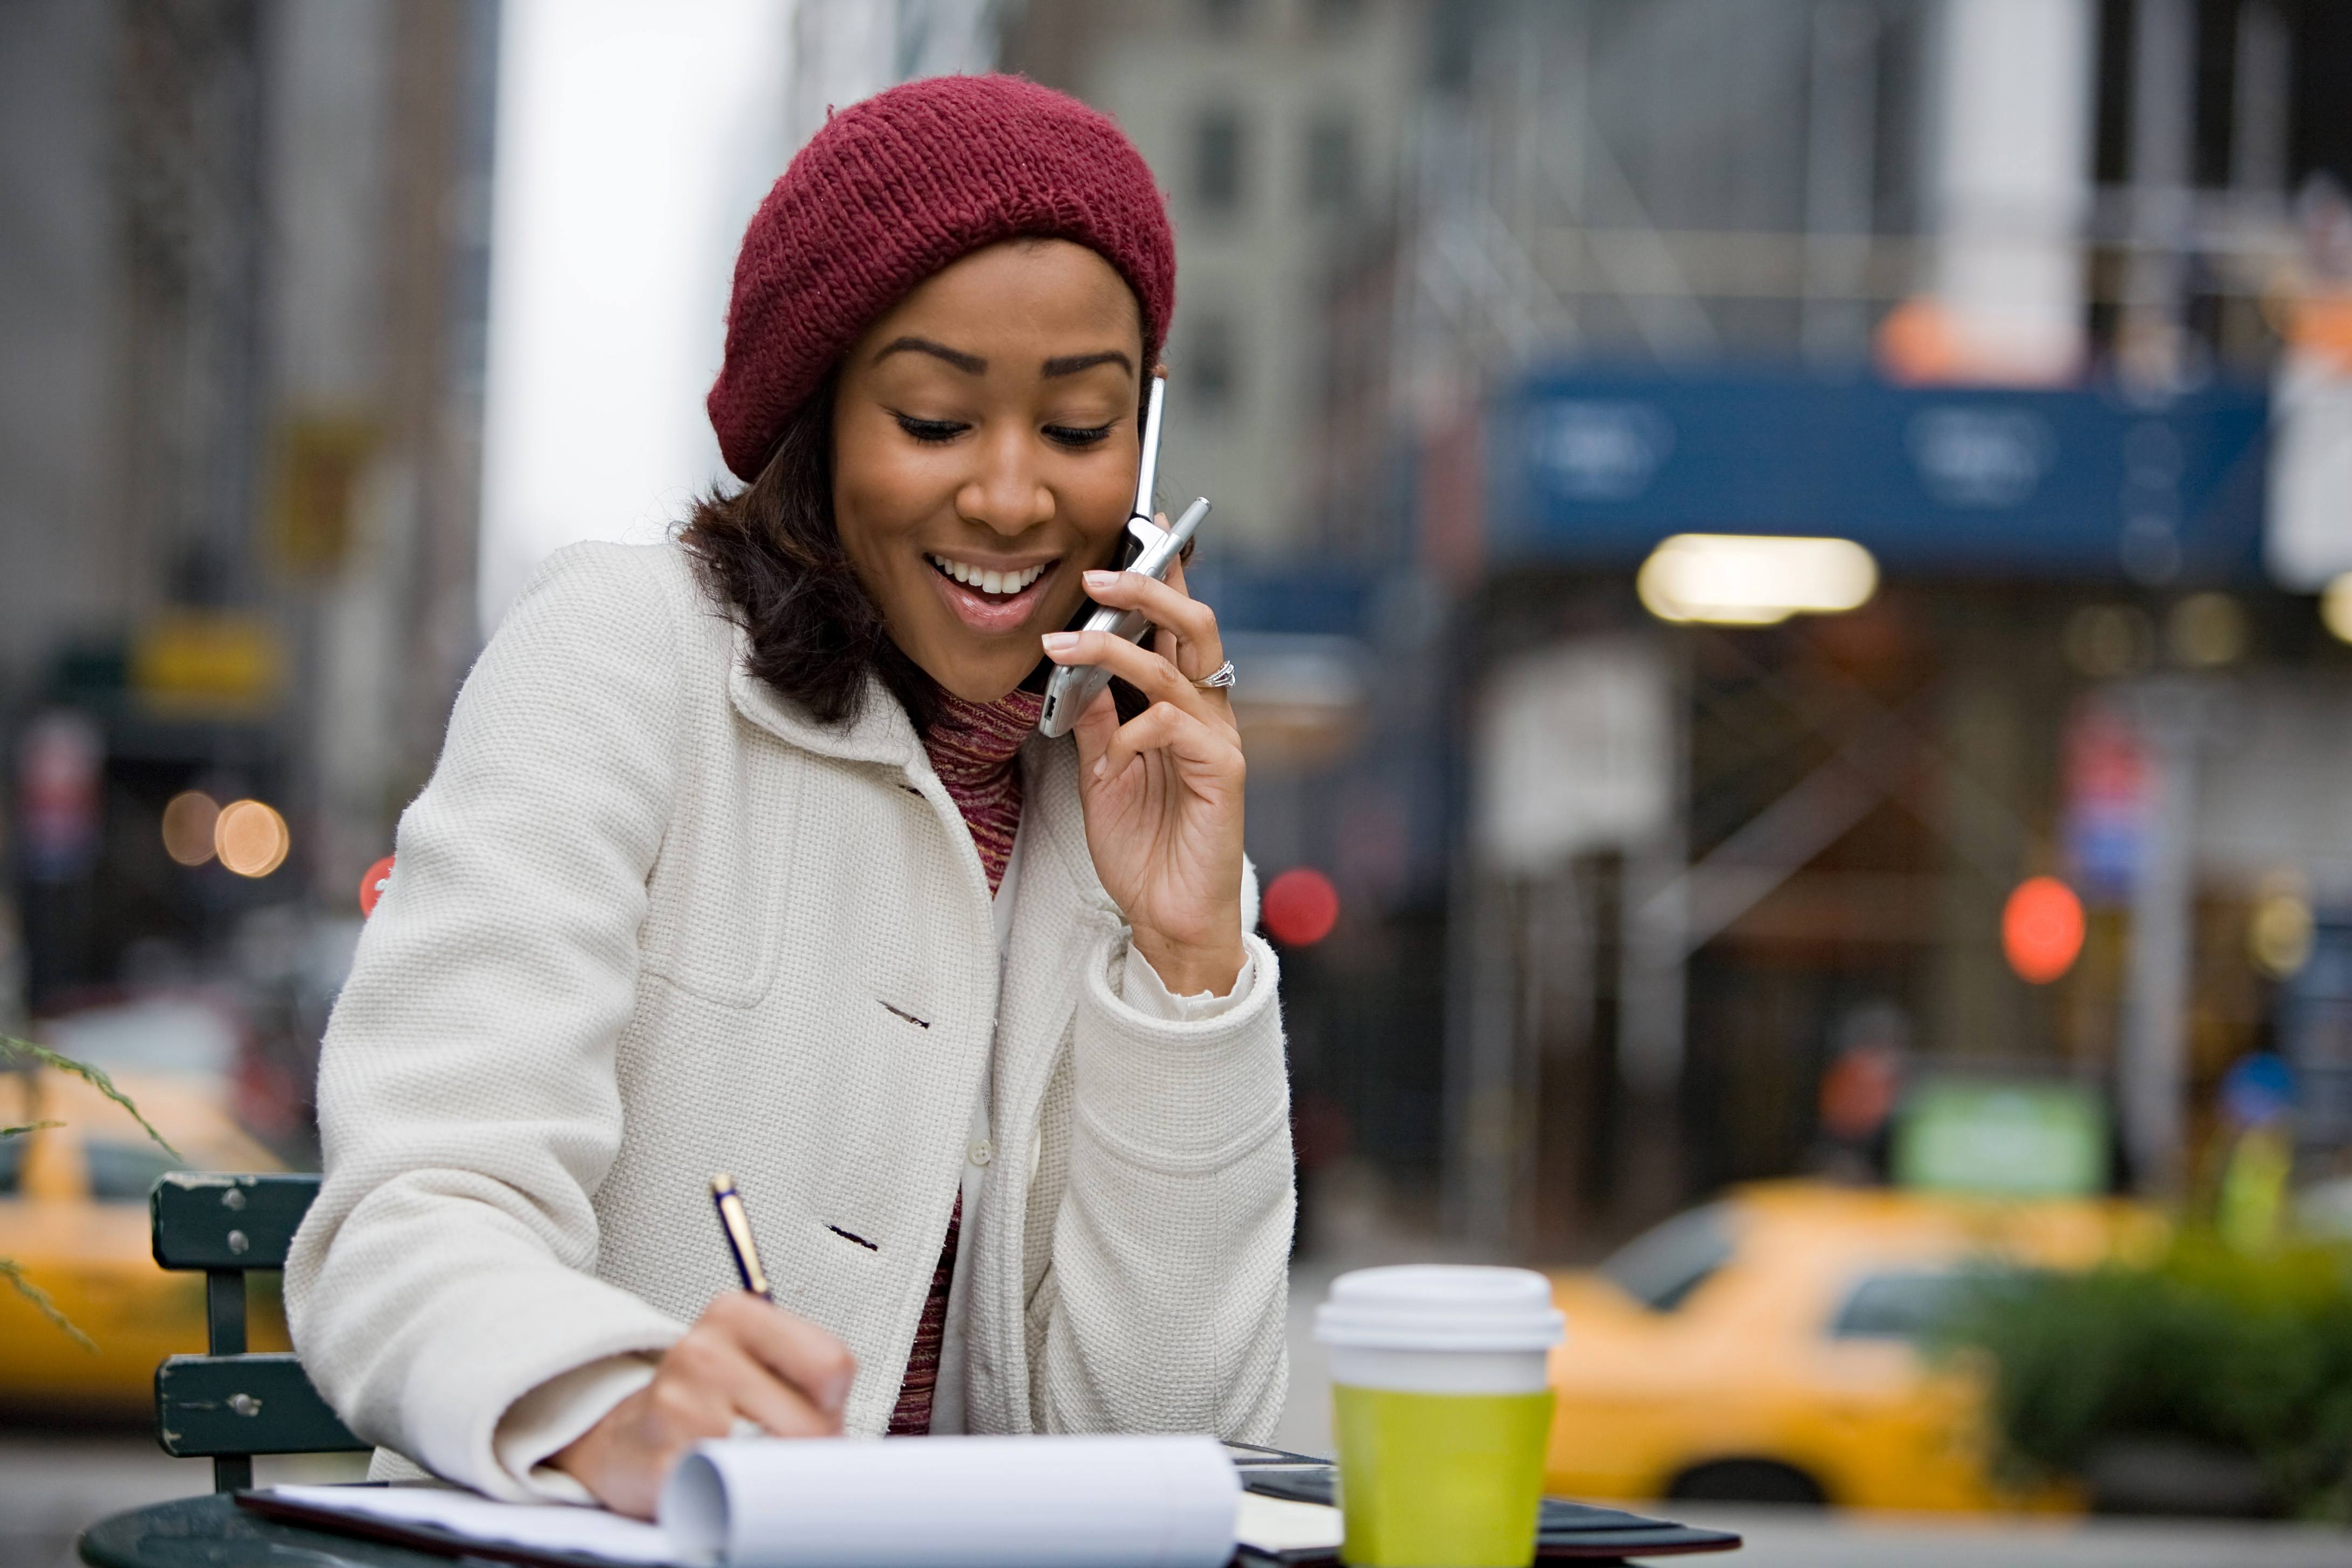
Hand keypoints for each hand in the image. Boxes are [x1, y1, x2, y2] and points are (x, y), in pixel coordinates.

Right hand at [551, 1293, 854, 1518]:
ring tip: (756, 1465)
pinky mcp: (664, 1461)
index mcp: (735, 1314)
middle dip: (811, 1448)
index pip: (831, 1363)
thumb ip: (809, 1374)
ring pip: (777, 1459)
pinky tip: (727, 1482)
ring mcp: (679, 1405)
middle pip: (810, 1423)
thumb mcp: (758, 1362)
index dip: (833, 1400)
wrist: (627, 1441)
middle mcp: (703, 1351)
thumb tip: (847, 1431)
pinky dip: (744, 1498)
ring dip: (778, 1476)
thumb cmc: (708, 1402)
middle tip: (787, 1449)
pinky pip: (737, 1491)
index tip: (816, 1406)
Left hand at [1041, 551, 1246, 997]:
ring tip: (1064, 644)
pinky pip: (1177, 726)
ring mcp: (1218, 741)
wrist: (1169, 918)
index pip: (1176, 624)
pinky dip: (1134, 729)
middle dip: (1148, 587)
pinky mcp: (1222, 774)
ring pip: (1180, 665)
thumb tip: (1074, 667)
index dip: (1164, 572)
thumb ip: (1097, 717)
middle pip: (1193, 624)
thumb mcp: (1103, 771)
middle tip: (1096, 573)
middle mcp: (1208, 712)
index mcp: (1183, 704)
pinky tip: (1108, 754)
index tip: (1139, 525)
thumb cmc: (1144, 847)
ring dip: (1116, 648)